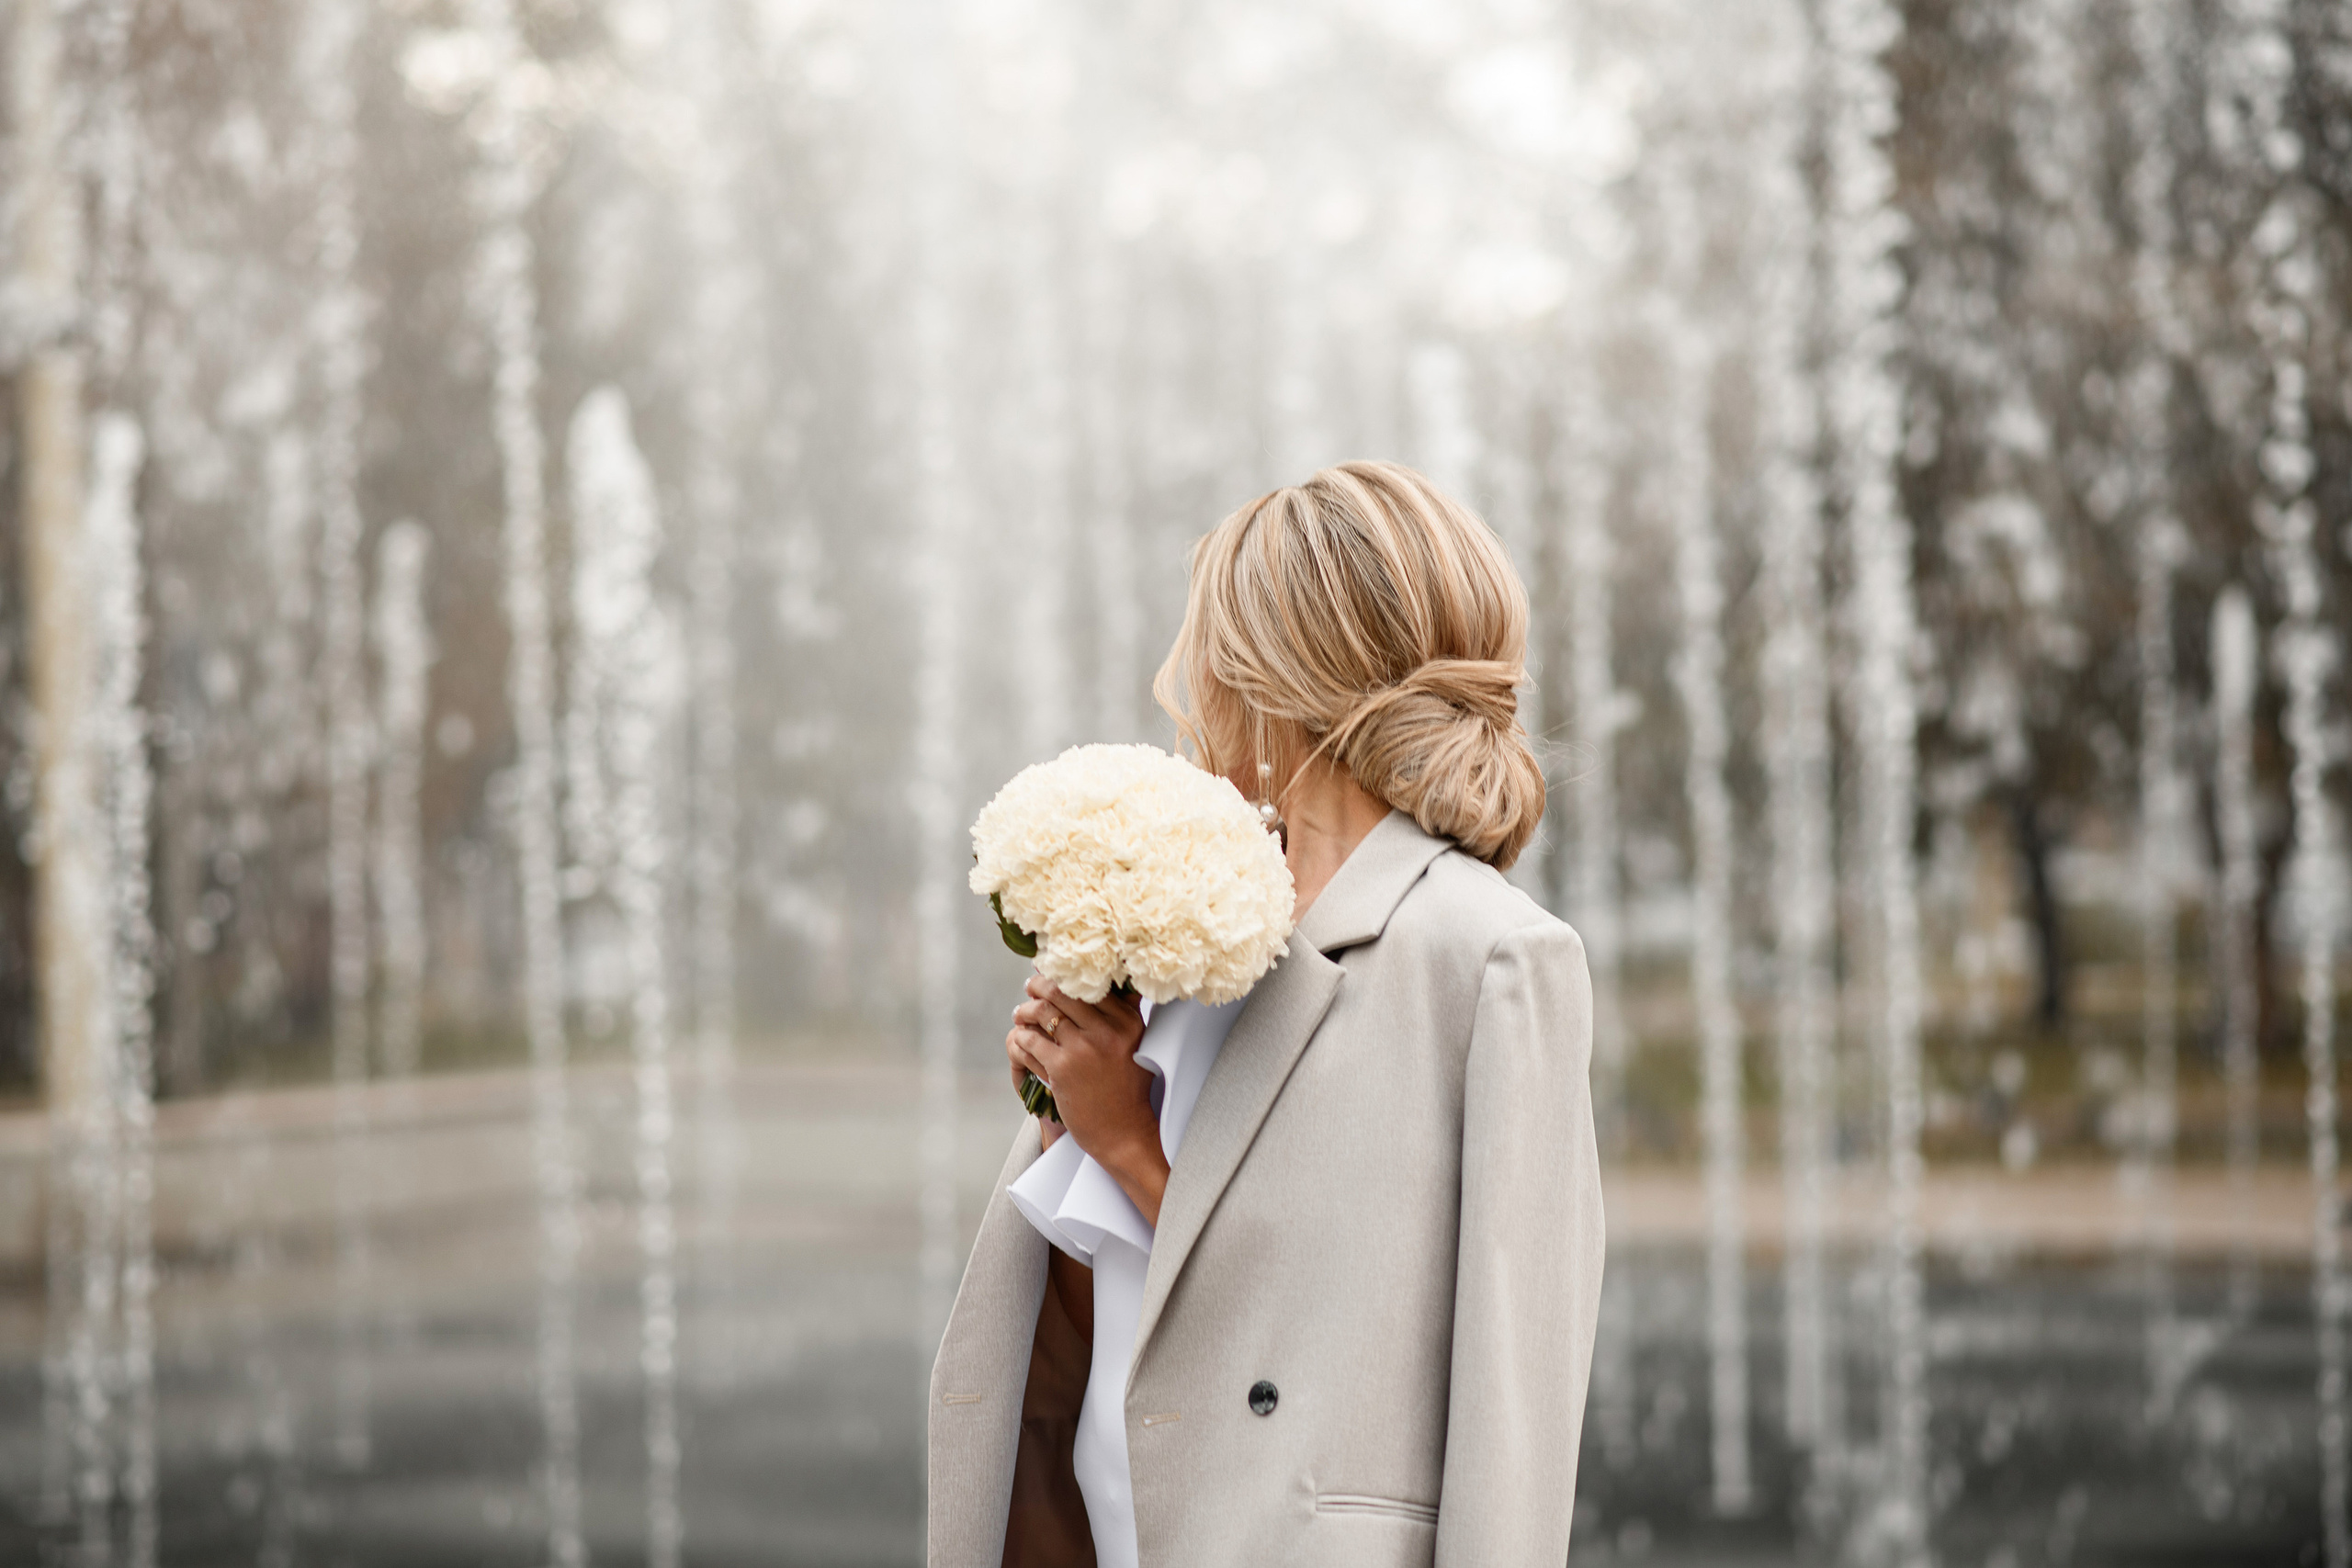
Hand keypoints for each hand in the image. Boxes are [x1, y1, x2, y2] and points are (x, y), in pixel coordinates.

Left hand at [1007, 977, 1169, 1223]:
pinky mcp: (1061, 1068)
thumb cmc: (1127, 1089)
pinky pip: (1030, 1041)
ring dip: (1025, 1011)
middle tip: (1030, 986)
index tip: (1052, 971)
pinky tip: (1020, 1039)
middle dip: (1039, 985)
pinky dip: (1021, 1037)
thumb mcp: (1136, 1045)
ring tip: (1021, 1013)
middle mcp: (1108, 1030)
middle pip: (1062, 991)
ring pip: (1042, 1013)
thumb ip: (1124, 1013)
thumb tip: (1111, 977)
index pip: (1090, 983)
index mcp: (1128, 1021)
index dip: (1065, 974)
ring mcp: (1083, 1048)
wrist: (1123, 1133)